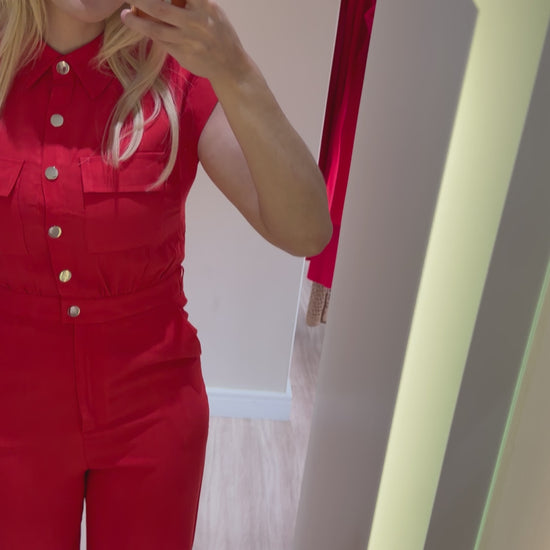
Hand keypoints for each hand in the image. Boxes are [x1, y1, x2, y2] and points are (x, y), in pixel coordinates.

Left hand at [120, 0, 251, 84]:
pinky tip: (139, 26)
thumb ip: (193, 2)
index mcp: (205, 6)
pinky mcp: (183, 55)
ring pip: (156, 29)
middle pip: (160, 8)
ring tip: (125, 15)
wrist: (230, 65)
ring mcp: (189, 40)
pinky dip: (148, 33)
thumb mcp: (212, 11)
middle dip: (140, 0)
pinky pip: (161, 42)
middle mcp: (196, 22)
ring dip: (137, 22)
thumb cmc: (219, 34)